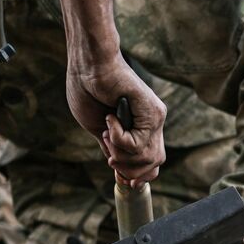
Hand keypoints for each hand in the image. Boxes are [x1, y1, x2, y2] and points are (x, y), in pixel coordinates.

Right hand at [50, 0, 165, 184]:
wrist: (88, 66)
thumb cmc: (88, 90)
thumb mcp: (98, 129)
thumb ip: (112, 148)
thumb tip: (119, 170)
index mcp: (142, 127)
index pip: (152, 162)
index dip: (138, 175)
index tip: (120, 177)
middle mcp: (154, 123)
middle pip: (153, 164)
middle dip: (128, 169)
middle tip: (110, 154)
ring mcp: (155, 117)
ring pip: (146, 157)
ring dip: (120, 153)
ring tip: (107, 133)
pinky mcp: (152, 112)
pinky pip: (138, 143)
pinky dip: (118, 138)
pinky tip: (109, 119)